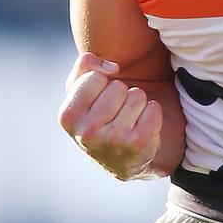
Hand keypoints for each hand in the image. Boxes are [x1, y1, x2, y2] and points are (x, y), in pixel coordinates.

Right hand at [57, 52, 162, 180]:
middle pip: (118, 86)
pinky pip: (154, 108)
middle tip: (115, 111)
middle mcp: (87, 132)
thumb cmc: (98, 114)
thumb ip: (86, 65)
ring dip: (137, 103)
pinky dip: (152, 112)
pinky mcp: (138, 144)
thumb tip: (112, 68)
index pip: (95, 76)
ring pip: (137, 95)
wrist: (120, 158)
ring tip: (128, 118)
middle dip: (120, 93)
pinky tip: (142, 126)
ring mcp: (113, 140)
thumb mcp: (81, 89)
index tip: (99, 98)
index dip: (102, 82)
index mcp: (68, 116)